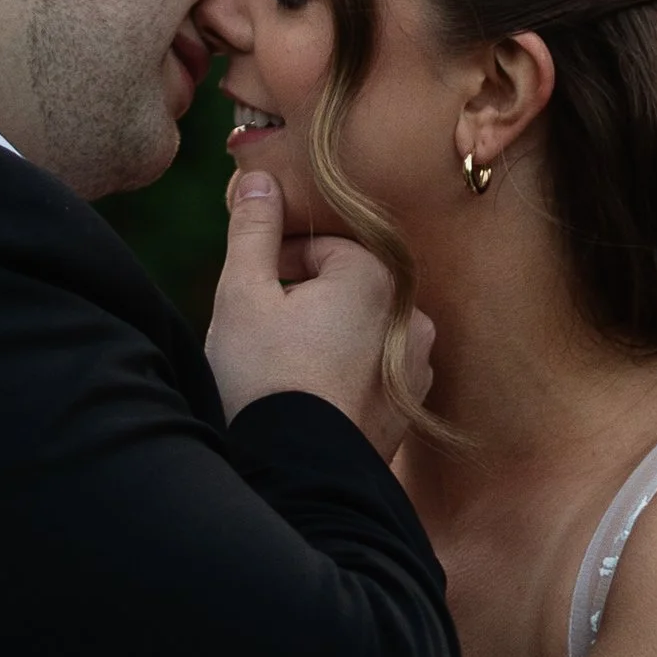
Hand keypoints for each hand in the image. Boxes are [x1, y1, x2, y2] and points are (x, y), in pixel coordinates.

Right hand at [205, 167, 432, 453]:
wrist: (296, 480)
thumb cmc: (263, 379)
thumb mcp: (241, 294)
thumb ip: (252, 228)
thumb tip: (259, 177)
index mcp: (375, 276)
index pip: (311, 250)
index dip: (268, 273)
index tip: (246, 307)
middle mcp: (410, 316)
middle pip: (335, 289)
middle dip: (295, 306)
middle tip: (257, 343)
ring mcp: (415, 368)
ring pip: (351, 333)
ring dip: (317, 342)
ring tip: (279, 377)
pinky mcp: (408, 411)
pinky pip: (366, 375)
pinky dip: (337, 379)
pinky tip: (305, 403)